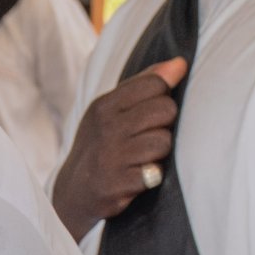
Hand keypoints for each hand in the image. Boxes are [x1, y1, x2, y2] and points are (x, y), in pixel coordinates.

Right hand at [50, 58, 187, 240]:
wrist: (74, 192)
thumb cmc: (101, 144)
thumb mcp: (112, 110)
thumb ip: (145, 83)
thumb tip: (180, 63)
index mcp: (105, 105)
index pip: (154, 83)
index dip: (162, 96)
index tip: (151, 110)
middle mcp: (106, 128)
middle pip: (165, 110)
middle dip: (165, 124)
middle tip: (149, 135)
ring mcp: (110, 156)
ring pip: (163, 142)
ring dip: (160, 152)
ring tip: (143, 157)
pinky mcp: (116, 184)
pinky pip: (155, 173)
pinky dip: (152, 176)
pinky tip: (137, 176)